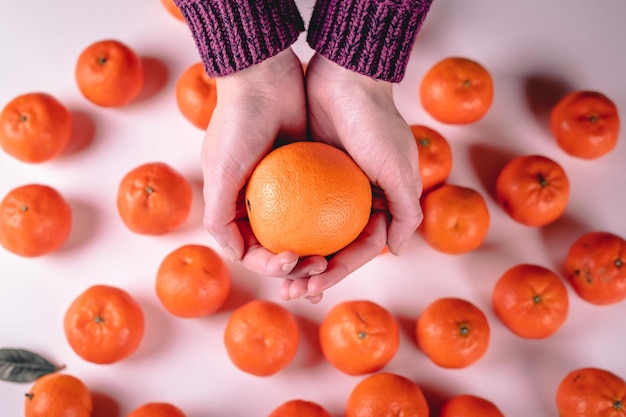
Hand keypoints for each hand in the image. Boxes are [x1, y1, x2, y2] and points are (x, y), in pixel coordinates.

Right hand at [201, 48, 327, 278]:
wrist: (265, 78)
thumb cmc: (238, 123)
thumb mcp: (220, 172)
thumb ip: (219, 217)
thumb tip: (234, 257)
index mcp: (235, 207)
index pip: (252, 251)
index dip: (270, 265)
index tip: (292, 260)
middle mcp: (260, 202)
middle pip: (280, 247)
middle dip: (297, 268)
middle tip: (319, 269)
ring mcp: (287, 189)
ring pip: (305, 232)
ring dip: (318, 252)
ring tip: (332, 259)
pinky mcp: (311, 174)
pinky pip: (323, 206)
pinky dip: (331, 222)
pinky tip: (348, 232)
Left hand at [279, 53, 423, 302]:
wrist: (345, 77)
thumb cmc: (375, 123)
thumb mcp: (400, 169)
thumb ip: (406, 212)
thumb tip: (399, 250)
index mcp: (381, 202)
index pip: (361, 249)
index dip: (340, 271)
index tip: (315, 285)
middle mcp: (355, 198)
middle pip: (334, 247)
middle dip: (314, 274)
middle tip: (292, 292)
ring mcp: (329, 187)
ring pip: (311, 232)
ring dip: (296, 258)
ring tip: (278, 277)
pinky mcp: (305, 172)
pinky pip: (292, 207)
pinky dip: (283, 228)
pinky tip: (267, 243)